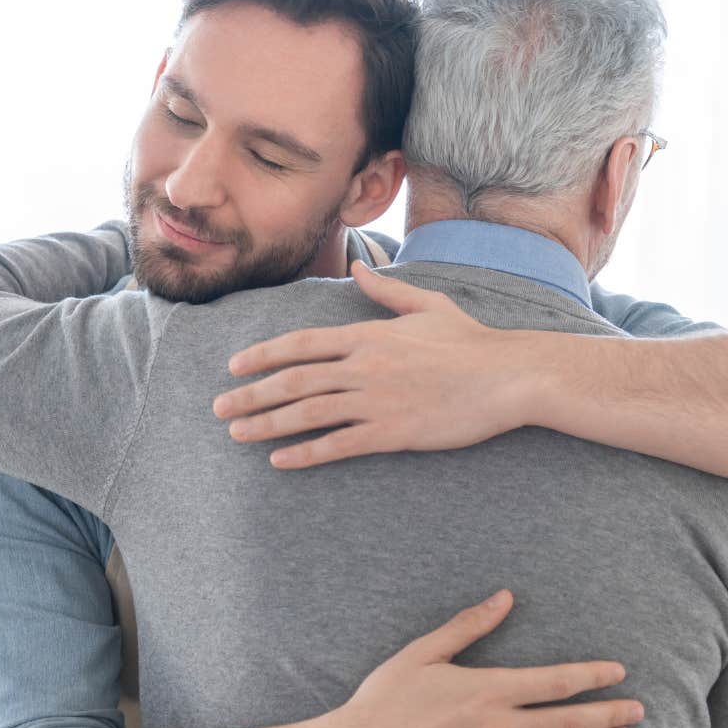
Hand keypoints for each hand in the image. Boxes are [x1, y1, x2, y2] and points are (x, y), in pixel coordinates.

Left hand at [212, 261, 538, 468]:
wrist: (507, 376)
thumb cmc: (471, 341)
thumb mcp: (428, 305)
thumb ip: (386, 290)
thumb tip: (357, 267)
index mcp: (368, 334)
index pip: (302, 343)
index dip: (263, 355)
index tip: (235, 366)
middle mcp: (364, 366)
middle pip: (293, 379)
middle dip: (250, 394)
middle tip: (219, 407)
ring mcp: (376, 400)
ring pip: (307, 412)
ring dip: (266, 424)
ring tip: (238, 433)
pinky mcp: (393, 432)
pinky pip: (338, 444)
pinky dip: (305, 453)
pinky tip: (280, 460)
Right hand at [326, 590, 642, 727]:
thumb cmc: (385, 700)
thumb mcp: (422, 653)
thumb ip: (468, 625)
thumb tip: (505, 597)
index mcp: (488, 689)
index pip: (557, 682)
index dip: (594, 677)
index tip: (619, 673)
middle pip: (571, 723)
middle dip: (610, 715)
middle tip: (638, 711)